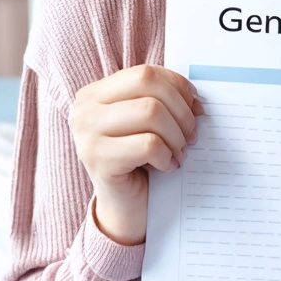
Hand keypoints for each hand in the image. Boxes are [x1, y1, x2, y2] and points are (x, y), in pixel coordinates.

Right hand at [69, 64, 203, 245]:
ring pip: (151, 112)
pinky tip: (166, 166)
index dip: (177, 87)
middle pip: (148, 86)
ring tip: (178, 151)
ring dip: (176, 135)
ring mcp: (87, 135)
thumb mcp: (149, 122)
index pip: (145, 73)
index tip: (194, 107)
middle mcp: (84, 110)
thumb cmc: (140, 159)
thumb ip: (163, 100)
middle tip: (190, 134)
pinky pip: (148, 144)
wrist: (124, 207)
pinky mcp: (97, 160)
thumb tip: (196, 98)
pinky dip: (166, 155)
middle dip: (180, 110)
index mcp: (95, 93)